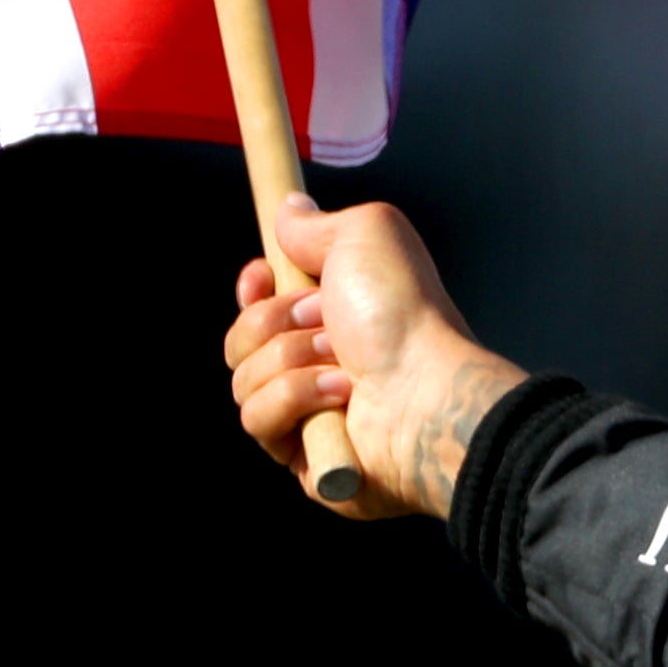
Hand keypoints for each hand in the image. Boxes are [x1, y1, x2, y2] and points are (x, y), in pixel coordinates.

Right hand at [224, 198, 522, 520]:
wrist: (427, 389)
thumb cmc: (404, 312)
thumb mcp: (366, 235)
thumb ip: (317, 223)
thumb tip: (288, 209)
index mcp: (331, 319)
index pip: (258, 307)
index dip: (252, 290)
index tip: (262, 276)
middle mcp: (316, 367)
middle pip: (239, 340)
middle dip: (274, 321)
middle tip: (325, 317)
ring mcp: (308, 415)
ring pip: (241, 380)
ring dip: (289, 359)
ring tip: (343, 362)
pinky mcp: (303, 457)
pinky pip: (256, 419)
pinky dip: (294, 400)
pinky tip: (340, 398)